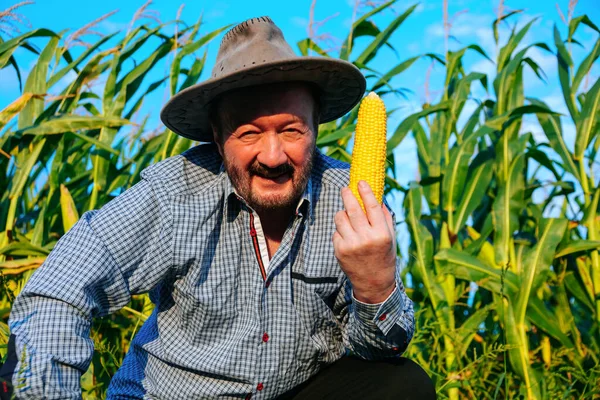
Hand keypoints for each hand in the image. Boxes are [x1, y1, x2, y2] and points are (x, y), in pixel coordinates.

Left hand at [333, 180, 396, 303]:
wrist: (373, 283)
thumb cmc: (384, 256)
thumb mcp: (390, 238)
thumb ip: (384, 218)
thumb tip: (376, 196)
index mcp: (381, 234)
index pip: (372, 207)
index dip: (365, 192)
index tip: (360, 182)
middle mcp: (366, 238)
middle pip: (352, 209)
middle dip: (347, 195)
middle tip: (345, 189)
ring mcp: (351, 245)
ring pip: (340, 218)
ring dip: (343, 213)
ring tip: (348, 217)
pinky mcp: (339, 251)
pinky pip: (336, 231)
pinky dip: (341, 230)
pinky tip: (348, 237)